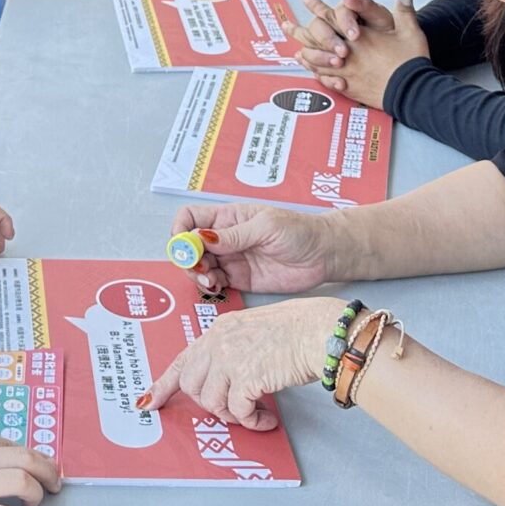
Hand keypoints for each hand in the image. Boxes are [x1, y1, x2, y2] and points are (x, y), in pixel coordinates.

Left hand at [140, 296, 345, 430]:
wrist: (320, 330)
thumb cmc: (297, 331)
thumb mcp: (253, 332)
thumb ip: (232, 350)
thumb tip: (224, 382)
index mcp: (219, 329)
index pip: (182, 359)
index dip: (162, 384)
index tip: (148, 402)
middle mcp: (218, 342)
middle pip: (190, 385)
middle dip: (207, 404)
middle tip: (232, 411)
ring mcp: (230, 358)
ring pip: (211, 402)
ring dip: (232, 416)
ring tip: (253, 413)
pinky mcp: (246, 377)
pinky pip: (238, 412)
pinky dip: (251, 421)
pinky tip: (266, 419)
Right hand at [168, 201, 339, 295]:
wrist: (324, 254)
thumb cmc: (300, 231)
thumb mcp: (266, 226)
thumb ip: (233, 235)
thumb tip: (202, 237)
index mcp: (228, 218)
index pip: (190, 218)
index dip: (180, 230)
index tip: (184, 246)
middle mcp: (225, 238)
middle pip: (189, 246)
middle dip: (187, 258)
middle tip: (199, 268)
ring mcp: (231, 259)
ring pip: (199, 267)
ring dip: (197, 275)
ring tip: (210, 280)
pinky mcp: (239, 279)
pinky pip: (214, 283)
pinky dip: (209, 287)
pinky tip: (217, 287)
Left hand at [294, 0, 428, 107]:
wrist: (414, 91)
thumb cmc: (411, 61)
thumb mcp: (410, 31)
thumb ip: (404, 8)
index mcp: (360, 36)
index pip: (334, 18)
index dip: (319, 7)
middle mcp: (348, 53)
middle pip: (317, 40)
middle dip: (300, 31)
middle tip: (286, 25)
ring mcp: (346, 72)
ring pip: (317, 61)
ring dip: (305, 54)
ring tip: (295, 51)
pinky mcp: (349, 87)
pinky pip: (326, 79)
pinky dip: (316, 74)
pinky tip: (312, 72)